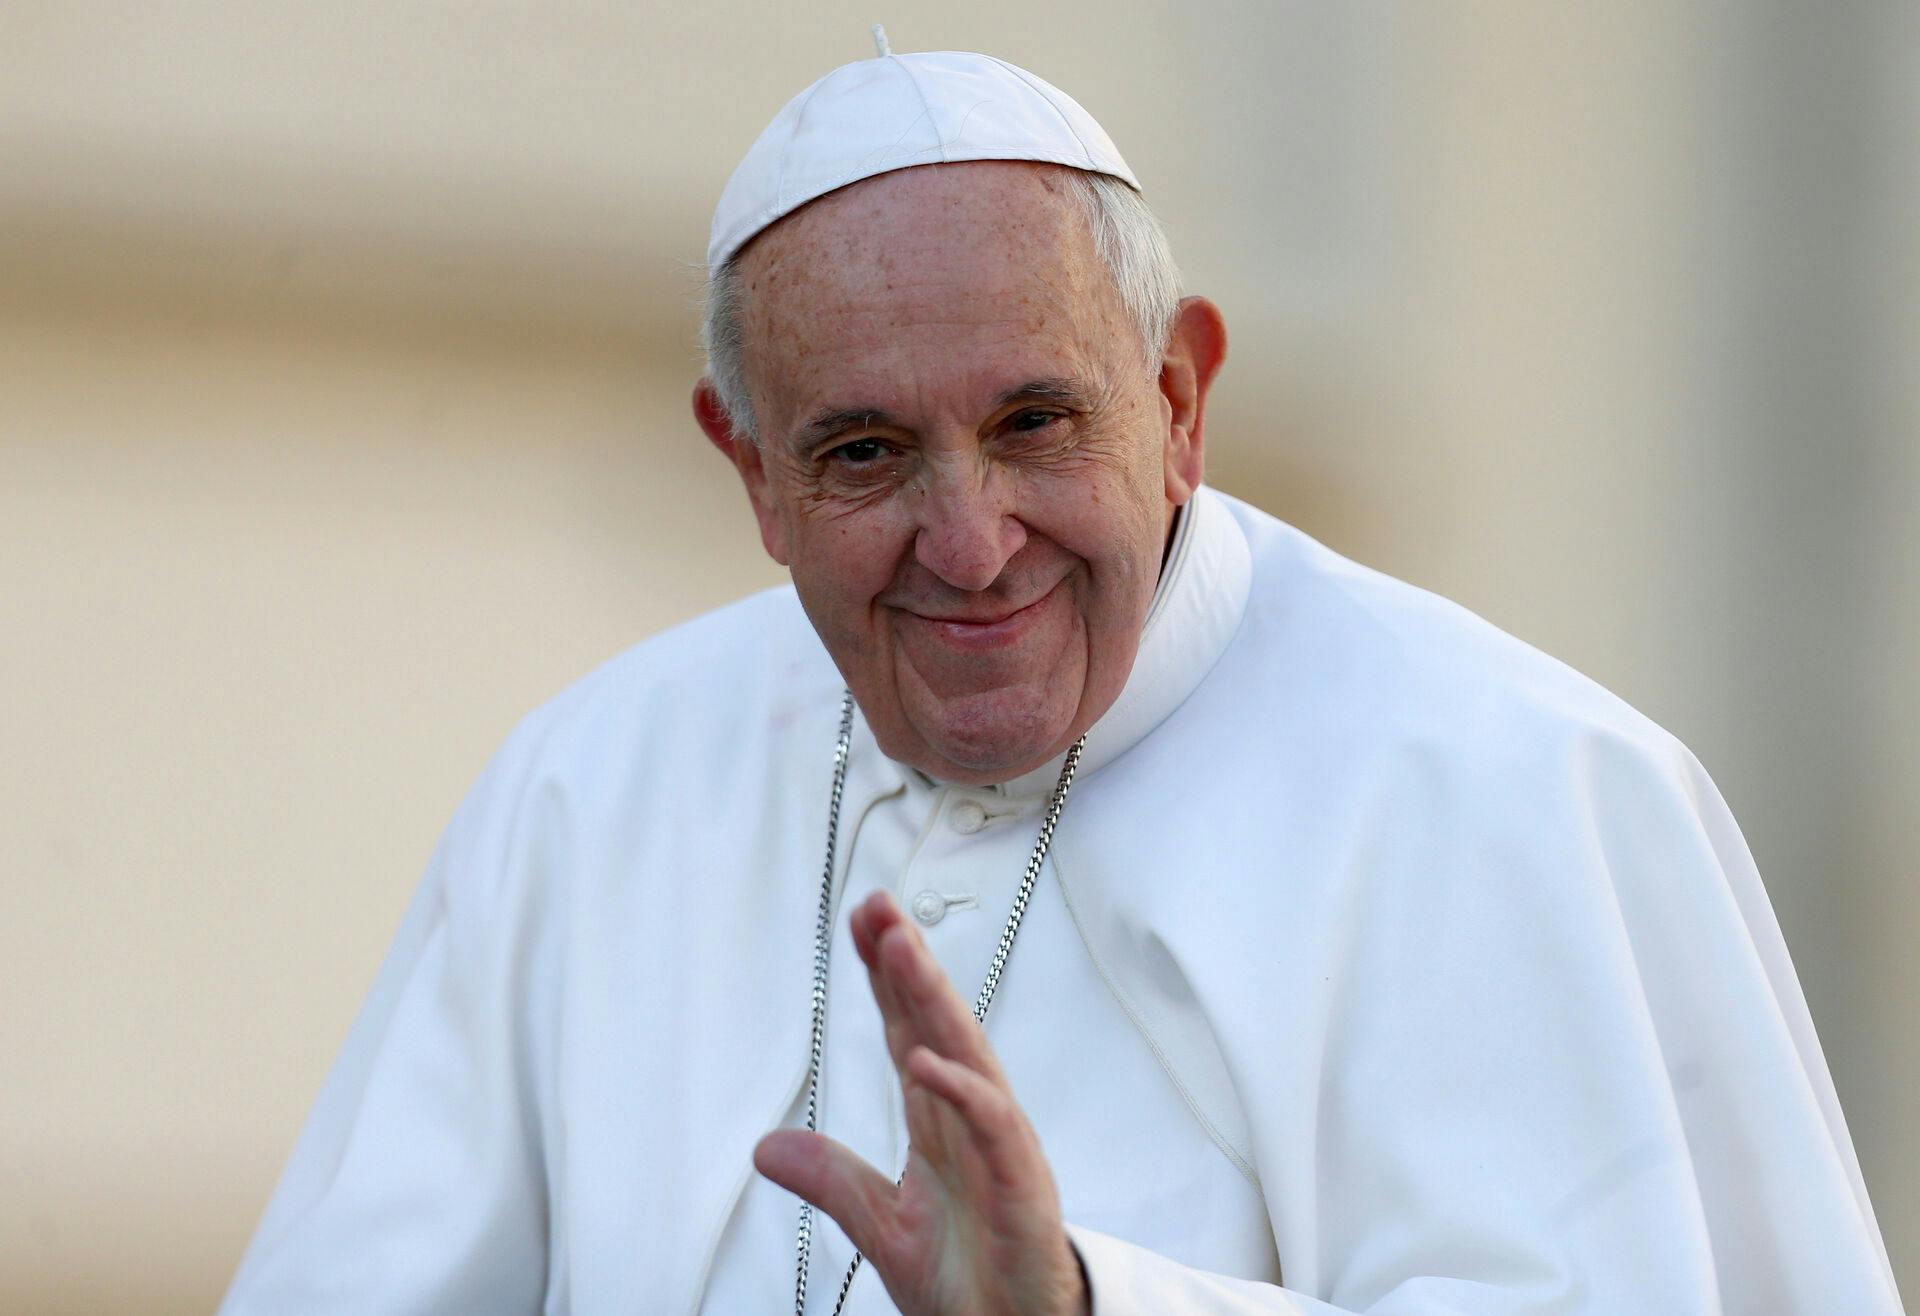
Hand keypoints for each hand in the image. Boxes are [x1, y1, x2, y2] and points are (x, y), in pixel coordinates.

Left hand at [755, 890, 1090, 1315]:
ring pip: (966, 1055)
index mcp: (940, 1122)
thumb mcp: (881, 1226)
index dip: (885, 977)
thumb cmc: (969, 1281)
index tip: (862, 923)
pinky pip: (992, 1124)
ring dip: (933, 999)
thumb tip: (768, 1147)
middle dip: (908, 963)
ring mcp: (1000, 1147)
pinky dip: (960, 1090)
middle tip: (879, 907)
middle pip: (937, 1024)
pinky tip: (924, 1061)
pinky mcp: (1021, 1184)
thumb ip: (832, 1180)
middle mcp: (972, 1120)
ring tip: (901, 948)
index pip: (907, 1030)